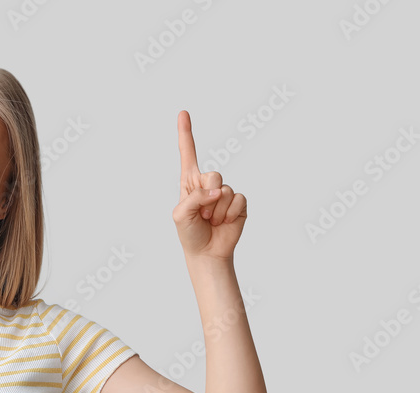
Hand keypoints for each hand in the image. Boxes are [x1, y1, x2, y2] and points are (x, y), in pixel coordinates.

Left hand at [173, 110, 247, 260]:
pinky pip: (237, 201)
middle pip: (213, 175)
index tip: (183, 113)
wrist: (206, 252)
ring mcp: (224, 193)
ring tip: (211, 221)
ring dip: (216, 211)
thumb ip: (195, 198)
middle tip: (202, 215)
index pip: (187, 154)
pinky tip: (224, 223)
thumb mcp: (181, 215)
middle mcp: (208, 184)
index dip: (185, 133)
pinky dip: (229, 215)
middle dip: (207, 197)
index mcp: (190, 182)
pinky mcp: (239, 203)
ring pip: (225, 191)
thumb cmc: (189, 233)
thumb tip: (218, 191)